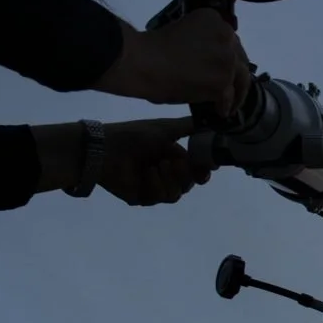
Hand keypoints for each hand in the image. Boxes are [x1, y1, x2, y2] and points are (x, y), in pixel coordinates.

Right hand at [96, 10, 251, 115]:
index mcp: (213, 19)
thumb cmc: (152, 48)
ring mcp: (226, 59)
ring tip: (232, 103)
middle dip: (236, 73)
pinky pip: (228, 96)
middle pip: (239, 57)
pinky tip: (221, 111)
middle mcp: (226, 36)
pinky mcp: (222, 81)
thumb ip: (199, 41)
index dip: (228, 55)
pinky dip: (225, 105)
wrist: (143, 61)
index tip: (224, 65)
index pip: (229, 40)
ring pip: (241, 78)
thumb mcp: (181, 31)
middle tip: (232, 85)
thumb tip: (204, 61)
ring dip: (238, 92)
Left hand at [98, 117, 213, 205]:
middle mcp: (165, 174)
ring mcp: (153, 187)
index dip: (202, 171)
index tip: (206, 169)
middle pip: (188, 184)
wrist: (106, 149)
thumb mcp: (166, 128)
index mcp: (172, 157)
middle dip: (184, 174)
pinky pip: (158, 199)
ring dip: (169, 180)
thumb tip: (216, 123)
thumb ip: (190, 126)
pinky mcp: (142, 197)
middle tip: (173, 162)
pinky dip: (155, 185)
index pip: (196, 170)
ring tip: (156, 166)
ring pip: (175, 194)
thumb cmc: (135, 136)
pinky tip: (146, 173)